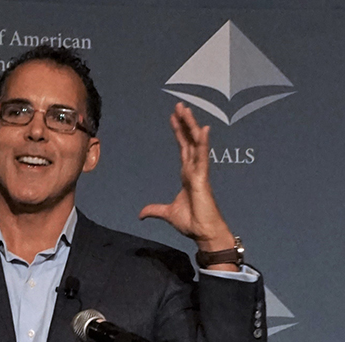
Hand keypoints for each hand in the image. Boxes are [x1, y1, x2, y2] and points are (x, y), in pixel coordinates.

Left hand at [139, 103, 234, 253]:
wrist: (203, 233)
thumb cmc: (192, 222)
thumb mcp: (167, 214)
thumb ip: (155, 210)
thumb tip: (141, 214)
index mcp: (187, 175)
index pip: (183, 148)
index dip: (178, 132)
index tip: (174, 117)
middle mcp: (194, 170)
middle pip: (188, 141)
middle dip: (183, 123)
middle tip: (179, 105)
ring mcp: (199, 172)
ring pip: (195, 144)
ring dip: (190, 126)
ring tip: (185, 110)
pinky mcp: (203, 179)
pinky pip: (202, 157)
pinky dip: (202, 143)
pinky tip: (202, 129)